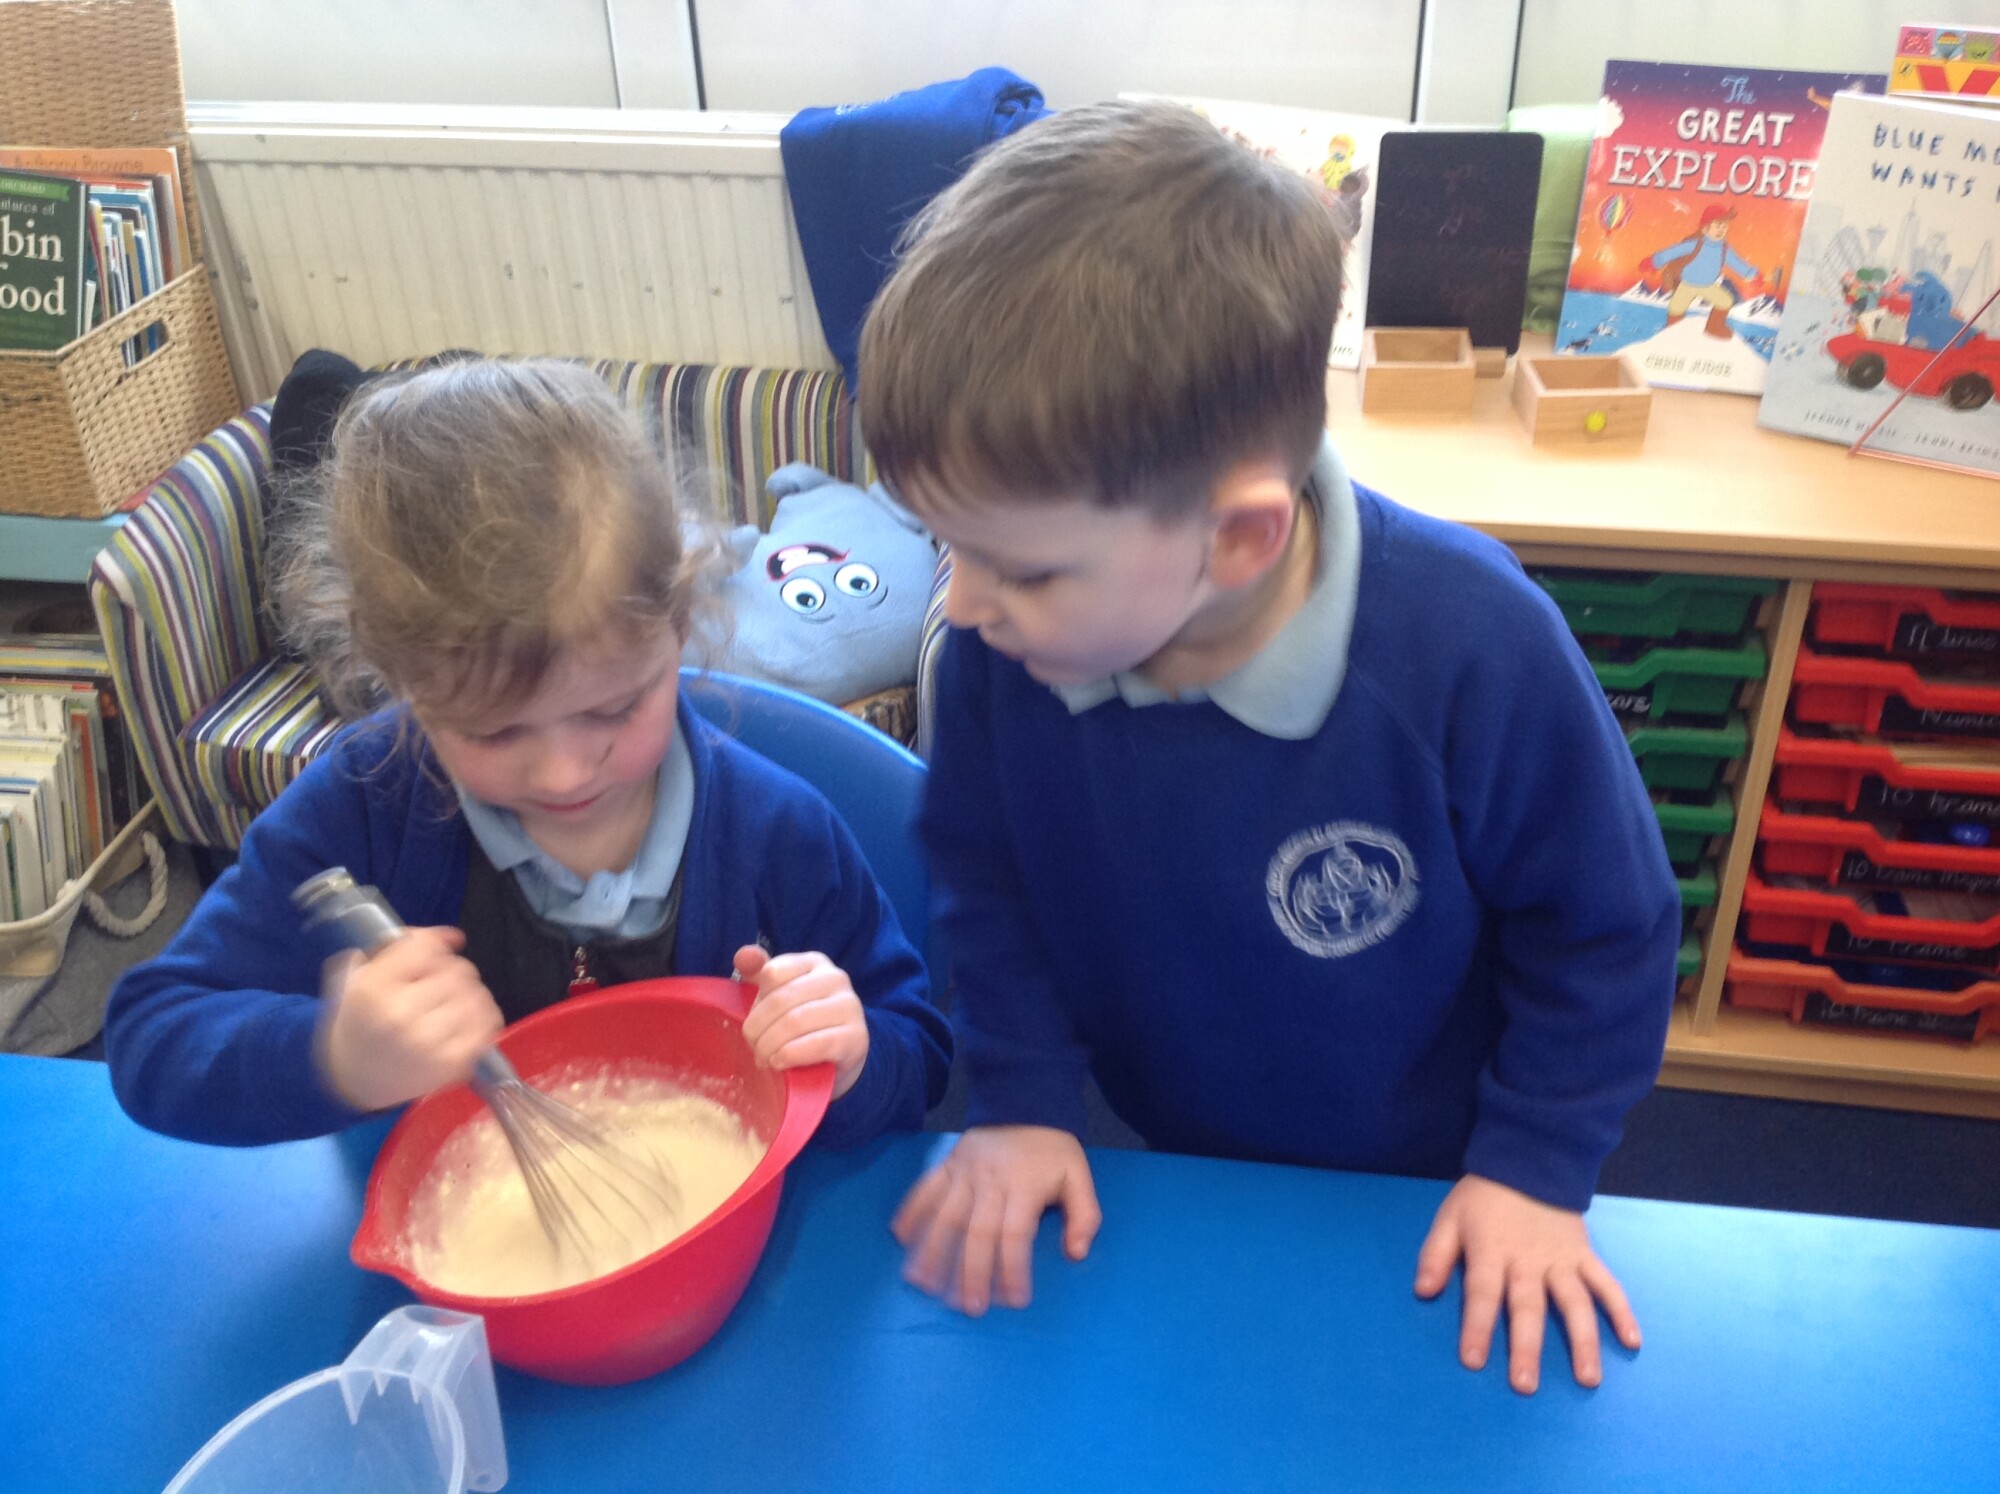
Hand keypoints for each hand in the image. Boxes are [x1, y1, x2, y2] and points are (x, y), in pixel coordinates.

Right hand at [314, 927, 502, 1111]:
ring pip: (476, 992)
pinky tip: (464, 1018)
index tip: (426, 958)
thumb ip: (399, 947)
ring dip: (468, 991)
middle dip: (451, 970)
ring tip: (449, 1002)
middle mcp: (399, 1015)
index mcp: (371, 991)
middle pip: (456, 969)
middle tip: (436, 985)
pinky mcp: (452, 1062)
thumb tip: (453, 936)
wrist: (357, 1080)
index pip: (425, 948)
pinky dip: (482, 1012)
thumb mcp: (361, 978)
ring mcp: (428, 1042)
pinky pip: (488, 1020)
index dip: (431, 947)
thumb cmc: (362, 1022)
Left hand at [734, 946, 868, 1098]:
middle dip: (758, 1029)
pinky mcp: (856, 1037)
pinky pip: (815, 1044)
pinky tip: (780, 1063)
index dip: (756, 1004)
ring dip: (770, 1046)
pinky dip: (790, 1055)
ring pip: (795, 1022)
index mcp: (814, 962)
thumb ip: (758, 972)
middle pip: (780, 1000)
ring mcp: (849, 1006)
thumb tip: (742, 956)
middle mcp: (836, 978)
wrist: (840, 1057)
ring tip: (764, 1059)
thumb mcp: (779, 993)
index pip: (772, 973)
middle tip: (753, 1048)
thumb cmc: (803, 1022)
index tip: (752, 1023)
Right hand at [891, 1125, 1100, 1315]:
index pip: (1015, 1234)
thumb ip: (1085, 1215)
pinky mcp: (946, 1164)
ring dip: (932, 1251)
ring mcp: (963, 1172)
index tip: (1014, 1301)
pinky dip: (911, 1213)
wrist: (1023, 1101)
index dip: (1013, 1269)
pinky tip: (901, 1240)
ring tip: (923, 1284)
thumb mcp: (1079, 1176)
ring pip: (944, 1215)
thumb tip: (1077, 1253)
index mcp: (1023, 1186)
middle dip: (971, 1272)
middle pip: (976, 1232)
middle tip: (968, 1308)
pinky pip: (924, 1189)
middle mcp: (989, 1181)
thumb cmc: (1052, 1150)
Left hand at [1414, 1174, 1639, 1394]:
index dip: (1476, 1326)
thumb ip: (1435, 1255)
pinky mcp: (1585, 1256)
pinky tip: (1632, 1341)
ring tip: (1587, 1378)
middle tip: (1525, 1384)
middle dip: (1526, 1346)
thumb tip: (1422, 1291)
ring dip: (1583, 1341)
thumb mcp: (1449, 1218)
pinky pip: (1607, 1284)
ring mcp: (1561, 1260)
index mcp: (1491, 1251)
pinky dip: (1622, 1311)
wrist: (1531, 1161)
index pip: (1482, 1293)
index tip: (1473, 1361)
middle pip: (1528, 1307)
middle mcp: (1528, 1260)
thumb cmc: (1484, 1198)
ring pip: (1574, 1303)